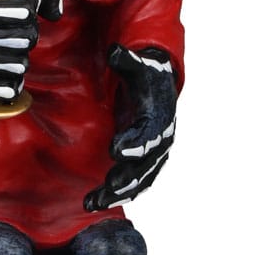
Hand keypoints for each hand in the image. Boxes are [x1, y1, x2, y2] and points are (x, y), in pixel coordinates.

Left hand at [84, 44, 176, 210]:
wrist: (159, 85)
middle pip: (146, 165)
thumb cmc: (147, 75)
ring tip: (94, 202)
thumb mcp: (138, 64)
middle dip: (127, 177)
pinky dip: (117, 193)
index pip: (150, 135)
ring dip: (118, 192)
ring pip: (139, 180)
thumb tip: (115, 51)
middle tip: (108, 186)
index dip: (135, 144)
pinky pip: (133, 183)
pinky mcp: (143, 161)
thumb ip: (126, 60)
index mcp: (159, 118)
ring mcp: (152, 154)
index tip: (116, 150)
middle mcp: (159, 140)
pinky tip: (97, 202)